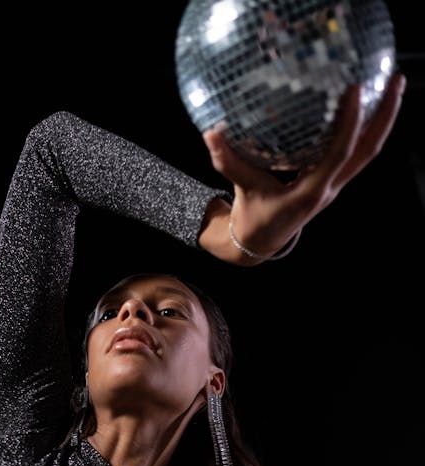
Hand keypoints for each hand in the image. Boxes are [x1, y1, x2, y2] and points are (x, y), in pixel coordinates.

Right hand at [201, 72, 406, 264]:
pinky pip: (356, 152)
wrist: (260, 241)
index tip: (354, 90)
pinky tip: (366, 104)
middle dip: (386, 117)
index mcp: (311, 193)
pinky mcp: (332, 180)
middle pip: (369, 151)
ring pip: (368, 152)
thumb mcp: (242, 188)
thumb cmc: (254, 216)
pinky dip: (365, 129)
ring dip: (382, 121)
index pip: (339, 154)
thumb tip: (211, 133)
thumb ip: (228, 161)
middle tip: (396, 80)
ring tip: (393, 85)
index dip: (350, 123)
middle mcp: (330, 188)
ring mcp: (335, 185)